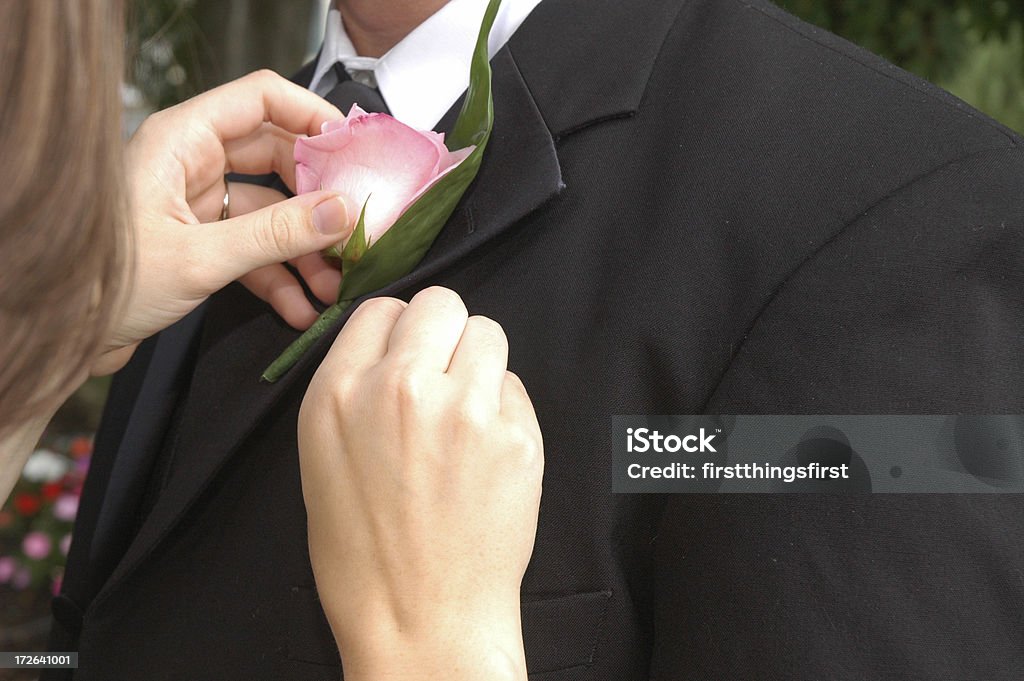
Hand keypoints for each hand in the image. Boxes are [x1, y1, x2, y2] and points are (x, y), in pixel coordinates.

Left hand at [93, 70, 351, 374]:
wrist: (58, 333)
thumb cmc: (105, 284)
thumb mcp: (201, 257)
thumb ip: (276, 233)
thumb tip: (341, 212)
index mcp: (182, 140)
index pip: (261, 98)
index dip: (312, 116)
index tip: (353, 151)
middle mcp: (191, 163)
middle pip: (277, 158)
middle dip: (319, 198)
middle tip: (355, 226)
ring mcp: (196, 203)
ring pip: (271, 210)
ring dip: (305, 249)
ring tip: (333, 284)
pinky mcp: (199, 242)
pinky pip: (254, 248)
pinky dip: (279, 276)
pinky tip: (300, 308)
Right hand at [298, 287, 543, 680]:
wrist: (422, 620)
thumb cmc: (365, 554)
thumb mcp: (322, 457)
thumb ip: (354, 388)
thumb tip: (393, 343)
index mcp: (339, 394)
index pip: (382, 308)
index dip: (398, 330)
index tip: (408, 353)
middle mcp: (401, 389)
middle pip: (441, 304)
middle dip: (444, 332)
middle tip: (445, 373)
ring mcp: (465, 410)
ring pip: (488, 333)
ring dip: (479, 362)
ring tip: (467, 411)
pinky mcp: (516, 435)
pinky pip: (516, 386)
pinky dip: (504, 408)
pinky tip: (487, 451)